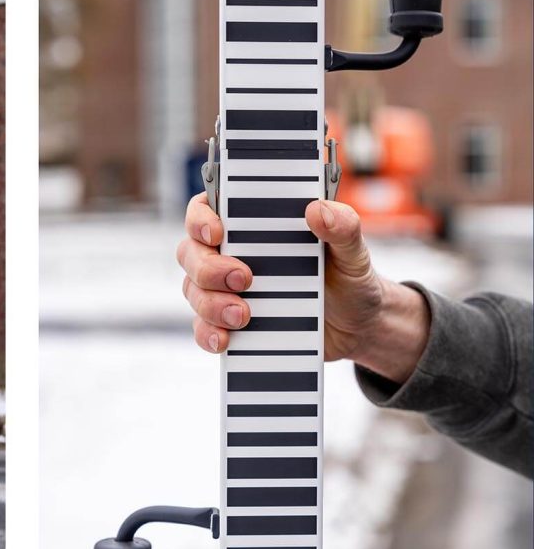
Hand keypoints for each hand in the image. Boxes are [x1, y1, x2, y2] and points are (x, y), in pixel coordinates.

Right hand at [176, 193, 429, 381]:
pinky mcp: (229, 323)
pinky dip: (208, 333)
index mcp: (252, 225)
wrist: (358, 326)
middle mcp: (230, 253)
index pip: (207, 208)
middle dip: (208, 268)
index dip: (201, 218)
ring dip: (210, 304)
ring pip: (193, 290)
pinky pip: (202, 327)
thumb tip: (318, 210)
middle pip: (191, 252)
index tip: (218, 232)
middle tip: (243, 279)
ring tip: (243, 315)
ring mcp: (225, 290)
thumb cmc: (348, 277)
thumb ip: (343, 226)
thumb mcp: (353, 251)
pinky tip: (225, 340)